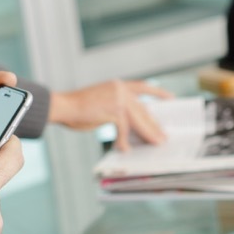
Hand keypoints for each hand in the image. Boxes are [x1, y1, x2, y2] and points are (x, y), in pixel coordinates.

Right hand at [48, 79, 173, 151]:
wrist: (63, 106)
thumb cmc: (79, 108)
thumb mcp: (102, 104)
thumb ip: (118, 109)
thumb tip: (135, 124)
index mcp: (118, 85)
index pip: (143, 87)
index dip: (158, 93)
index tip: (171, 98)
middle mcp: (120, 89)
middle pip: (143, 110)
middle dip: (154, 125)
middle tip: (163, 136)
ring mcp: (118, 98)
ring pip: (138, 120)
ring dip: (147, 134)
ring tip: (155, 143)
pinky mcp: (113, 110)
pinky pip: (123, 129)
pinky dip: (123, 141)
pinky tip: (123, 148)